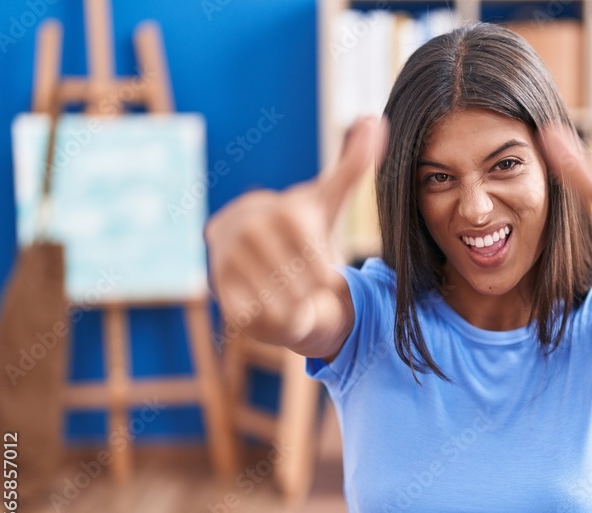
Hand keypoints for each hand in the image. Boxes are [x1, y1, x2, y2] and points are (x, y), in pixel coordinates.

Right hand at [204, 116, 387, 346]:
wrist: (249, 254)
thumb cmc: (296, 229)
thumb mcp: (326, 200)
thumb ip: (352, 165)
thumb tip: (374, 118)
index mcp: (282, 211)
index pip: (320, 259)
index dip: (324, 265)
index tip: (317, 257)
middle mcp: (248, 230)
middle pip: (305, 282)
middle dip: (308, 285)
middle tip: (298, 274)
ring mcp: (227, 260)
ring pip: (285, 302)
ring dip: (291, 301)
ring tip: (285, 285)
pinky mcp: (218, 292)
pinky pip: (261, 316)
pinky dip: (271, 315)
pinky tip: (266, 298)